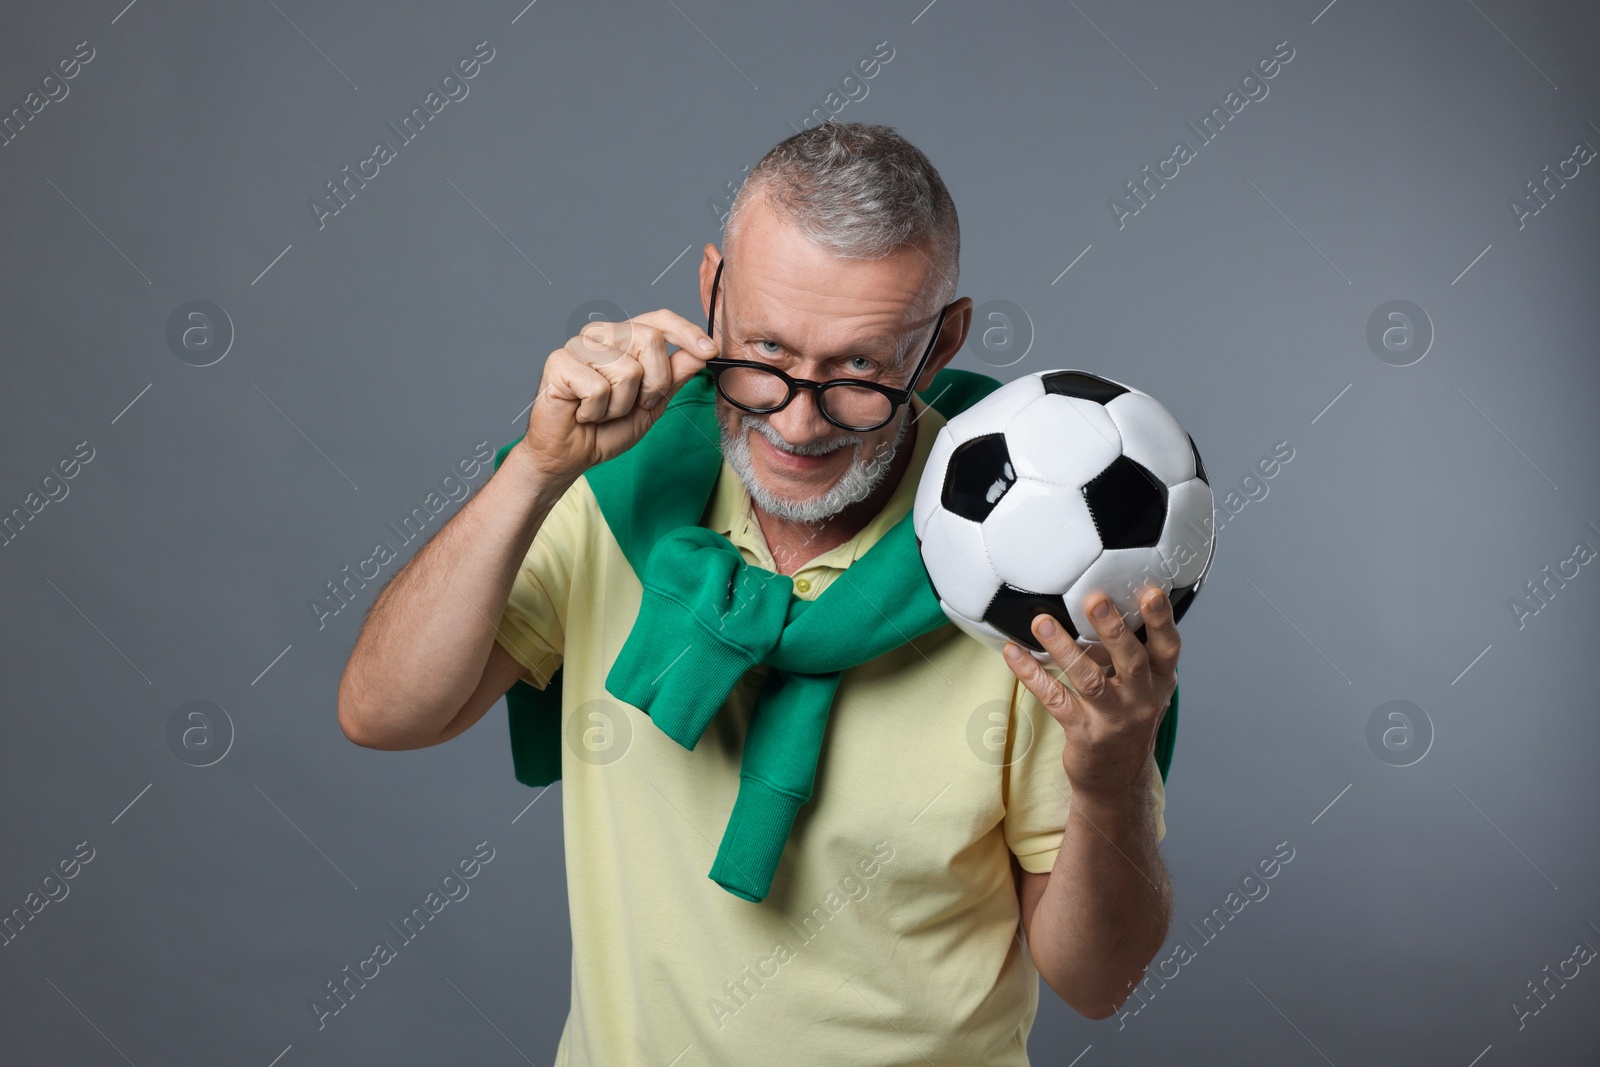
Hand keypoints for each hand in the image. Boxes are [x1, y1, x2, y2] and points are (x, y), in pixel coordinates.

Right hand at [518, 309, 718, 481]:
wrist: (570, 455)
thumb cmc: (607, 429)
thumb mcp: (653, 404)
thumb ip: (675, 376)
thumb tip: (702, 353)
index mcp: (624, 338)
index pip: (659, 320)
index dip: (687, 332)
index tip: (710, 351)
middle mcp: (601, 335)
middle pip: (650, 340)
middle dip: (653, 384)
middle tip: (633, 405)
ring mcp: (578, 345)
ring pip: (627, 368)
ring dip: (621, 405)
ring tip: (602, 411)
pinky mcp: (558, 362)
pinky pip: (598, 388)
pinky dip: (596, 411)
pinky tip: (582, 413)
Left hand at [1001, 586, 1180, 808]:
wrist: (1118, 782)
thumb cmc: (1126, 721)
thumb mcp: (1143, 688)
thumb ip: (1131, 651)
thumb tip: (1102, 600)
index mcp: (1159, 681)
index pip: (1167, 647)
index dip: (1161, 619)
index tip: (1151, 592)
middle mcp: (1141, 699)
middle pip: (1131, 660)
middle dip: (1113, 629)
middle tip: (1095, 600)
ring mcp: (1113, 718)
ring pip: (1089, 679)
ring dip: (1063, 648)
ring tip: (1041, 622)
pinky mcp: (1084, 733)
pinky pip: (1055, 699)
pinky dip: (1032, 674)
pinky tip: (1014, 653)